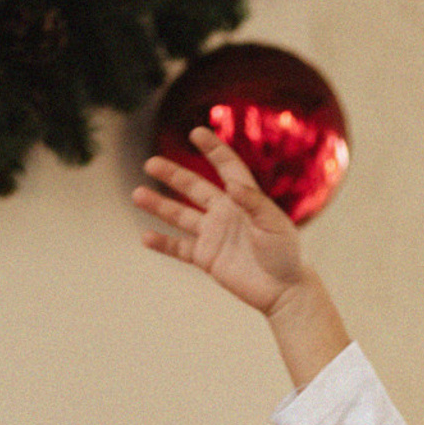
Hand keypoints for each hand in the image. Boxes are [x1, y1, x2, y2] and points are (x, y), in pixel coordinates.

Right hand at [133, 129, 352, 386]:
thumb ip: (253, 202)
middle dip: (172, 175)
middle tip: (150, 163)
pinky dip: (163, 243)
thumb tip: (231, 185)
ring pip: (180, 216)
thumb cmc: (286, 254)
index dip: (213, 149)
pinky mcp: (207, 258)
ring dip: (159, 205)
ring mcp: (213, 235)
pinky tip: (146, 236)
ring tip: (137, 194)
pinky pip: (180, 248)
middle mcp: (224, 213)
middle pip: (193, 188)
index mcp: (243, 199)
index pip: (226, 168)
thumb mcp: (274, 224)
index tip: (196, 132)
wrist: (284, 291)